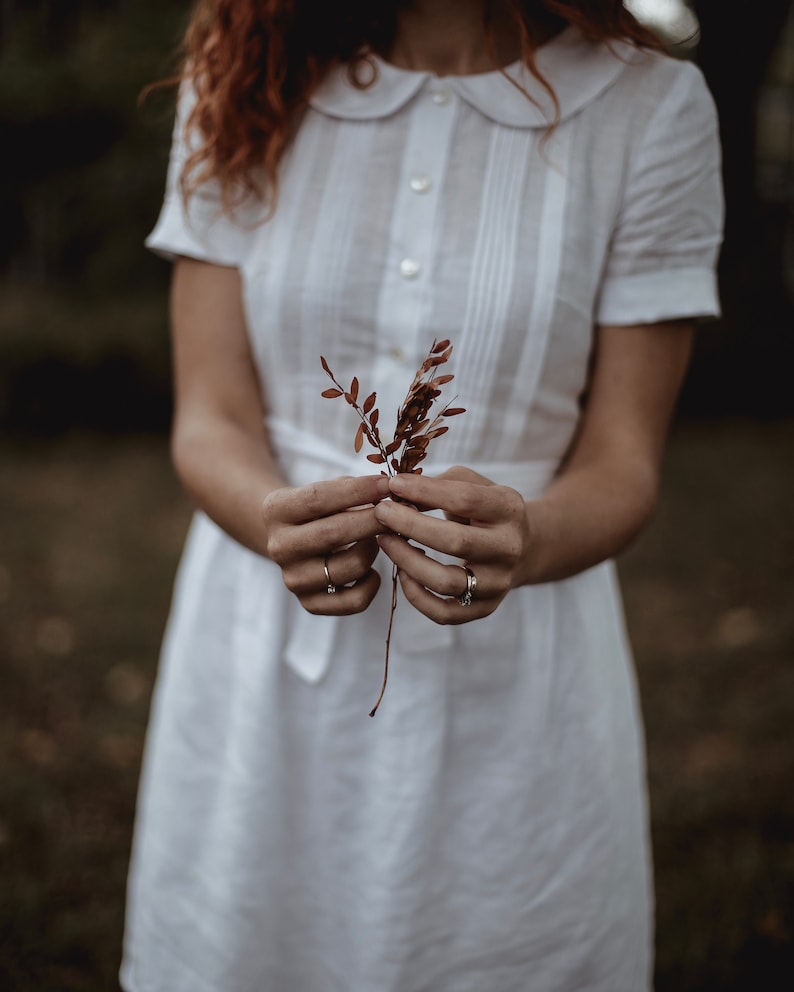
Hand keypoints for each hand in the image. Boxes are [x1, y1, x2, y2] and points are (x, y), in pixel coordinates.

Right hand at [262, 475, 390, 614]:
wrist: (292, 543)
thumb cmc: (317, 511)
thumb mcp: (322, 490)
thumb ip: (349, 488)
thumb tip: (387, 492)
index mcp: (276, 511)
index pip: (318, 498)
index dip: (357, 490)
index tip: (388, 484)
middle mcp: (279, 547)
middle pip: (334, 533)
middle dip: (374, 520)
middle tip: (401, 512)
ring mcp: (294, 579)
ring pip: (350, 567)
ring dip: (374, 549)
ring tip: (380, 538)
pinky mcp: (310, 604)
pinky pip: (355, 600)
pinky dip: (372, 584)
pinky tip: (372, 569)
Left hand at [373, 467, 530, 623]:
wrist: (522, 549)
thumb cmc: (485, 511)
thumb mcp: (473, 486)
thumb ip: (439, 485)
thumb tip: (398, 493)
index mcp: (509, 510)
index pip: (465, 499)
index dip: (425, 491)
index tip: (393, 484)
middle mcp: (509, 548)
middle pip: (455, 542)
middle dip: (410, 526)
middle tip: (381, 513)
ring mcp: (498, 582)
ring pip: (445, 582)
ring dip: (406, 561)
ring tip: (386, 541)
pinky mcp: (485, 608)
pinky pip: (444, 613)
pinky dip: (416, 595)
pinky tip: (403, 573)